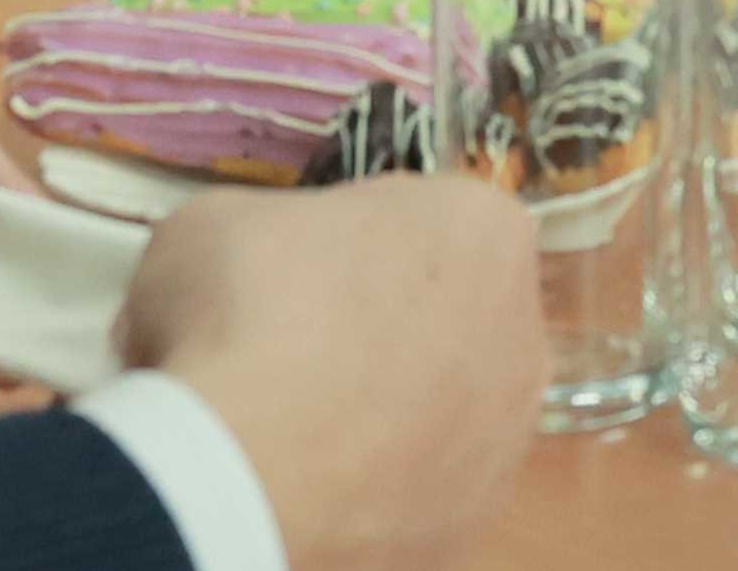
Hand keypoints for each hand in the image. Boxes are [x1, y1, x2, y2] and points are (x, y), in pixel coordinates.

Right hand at [118, 178, 540, 570]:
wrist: (240, 471)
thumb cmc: (242, 319)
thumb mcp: (217, 222)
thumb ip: (264, 227)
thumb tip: (247, 265)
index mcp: (481, 226)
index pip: (419, 215)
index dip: (344, 238)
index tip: (292, 268)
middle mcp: (520, 329)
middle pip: (441, 312)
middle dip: (373, 326)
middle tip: (284, 347)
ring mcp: (505, 435)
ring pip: (438, 407)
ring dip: (379, 410)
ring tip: (288, 428)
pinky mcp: (470, 521)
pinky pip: (414, 488)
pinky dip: (367, 487)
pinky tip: (305, 484)